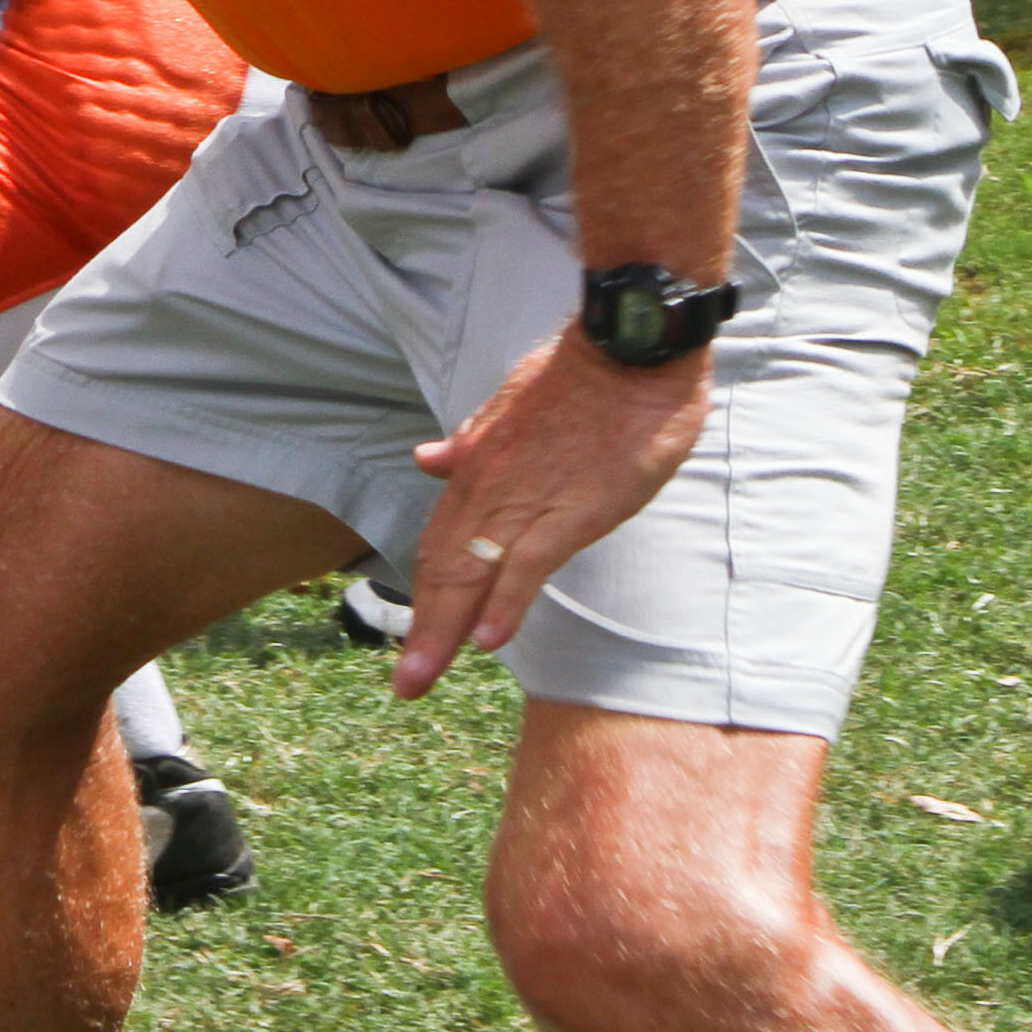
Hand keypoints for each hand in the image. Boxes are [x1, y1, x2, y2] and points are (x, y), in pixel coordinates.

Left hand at [388, 333, 714, 702]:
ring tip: (421, 677)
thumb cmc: (579, 378)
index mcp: (478, 468)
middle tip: (407, 682)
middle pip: (446, 568)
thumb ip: (469, 442)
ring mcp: (527, 501)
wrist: (625, 350)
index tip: (413, 635)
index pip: (442, 543)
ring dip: (445, 631)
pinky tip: (489, 641)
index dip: (426, 592)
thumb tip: (428, 460)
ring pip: (473, 574)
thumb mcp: (507, 406)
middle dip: (424, 629)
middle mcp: (490, 489)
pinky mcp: (571, 510)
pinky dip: (506, 603)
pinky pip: (529, 564)